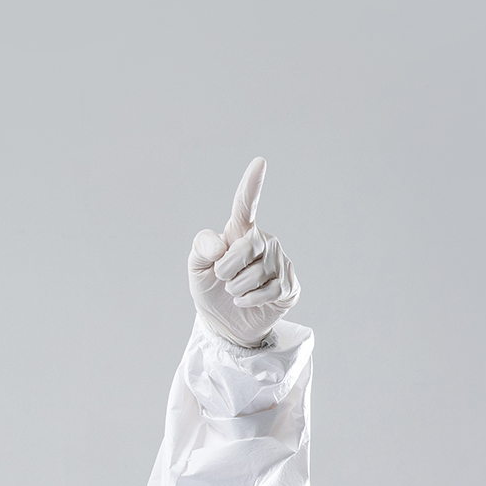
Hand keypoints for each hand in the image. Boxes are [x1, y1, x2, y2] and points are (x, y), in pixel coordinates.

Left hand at [188, 156, 299, 347]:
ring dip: (236, 289)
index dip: (252, 185)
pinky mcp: (289, 284)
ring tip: (236, 291)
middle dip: (226, 269)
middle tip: (223, 278)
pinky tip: (248, 301)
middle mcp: (264, 241)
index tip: (259, 162)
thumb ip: (200, 248)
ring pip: (254, 274)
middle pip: (245, 247)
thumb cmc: (211, 289)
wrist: (225, 323)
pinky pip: (266, 291)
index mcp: (240, 232)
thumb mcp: (196, 268)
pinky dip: (249, 301)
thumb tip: (219, 245)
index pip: (244, 206)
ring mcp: (279, 262)